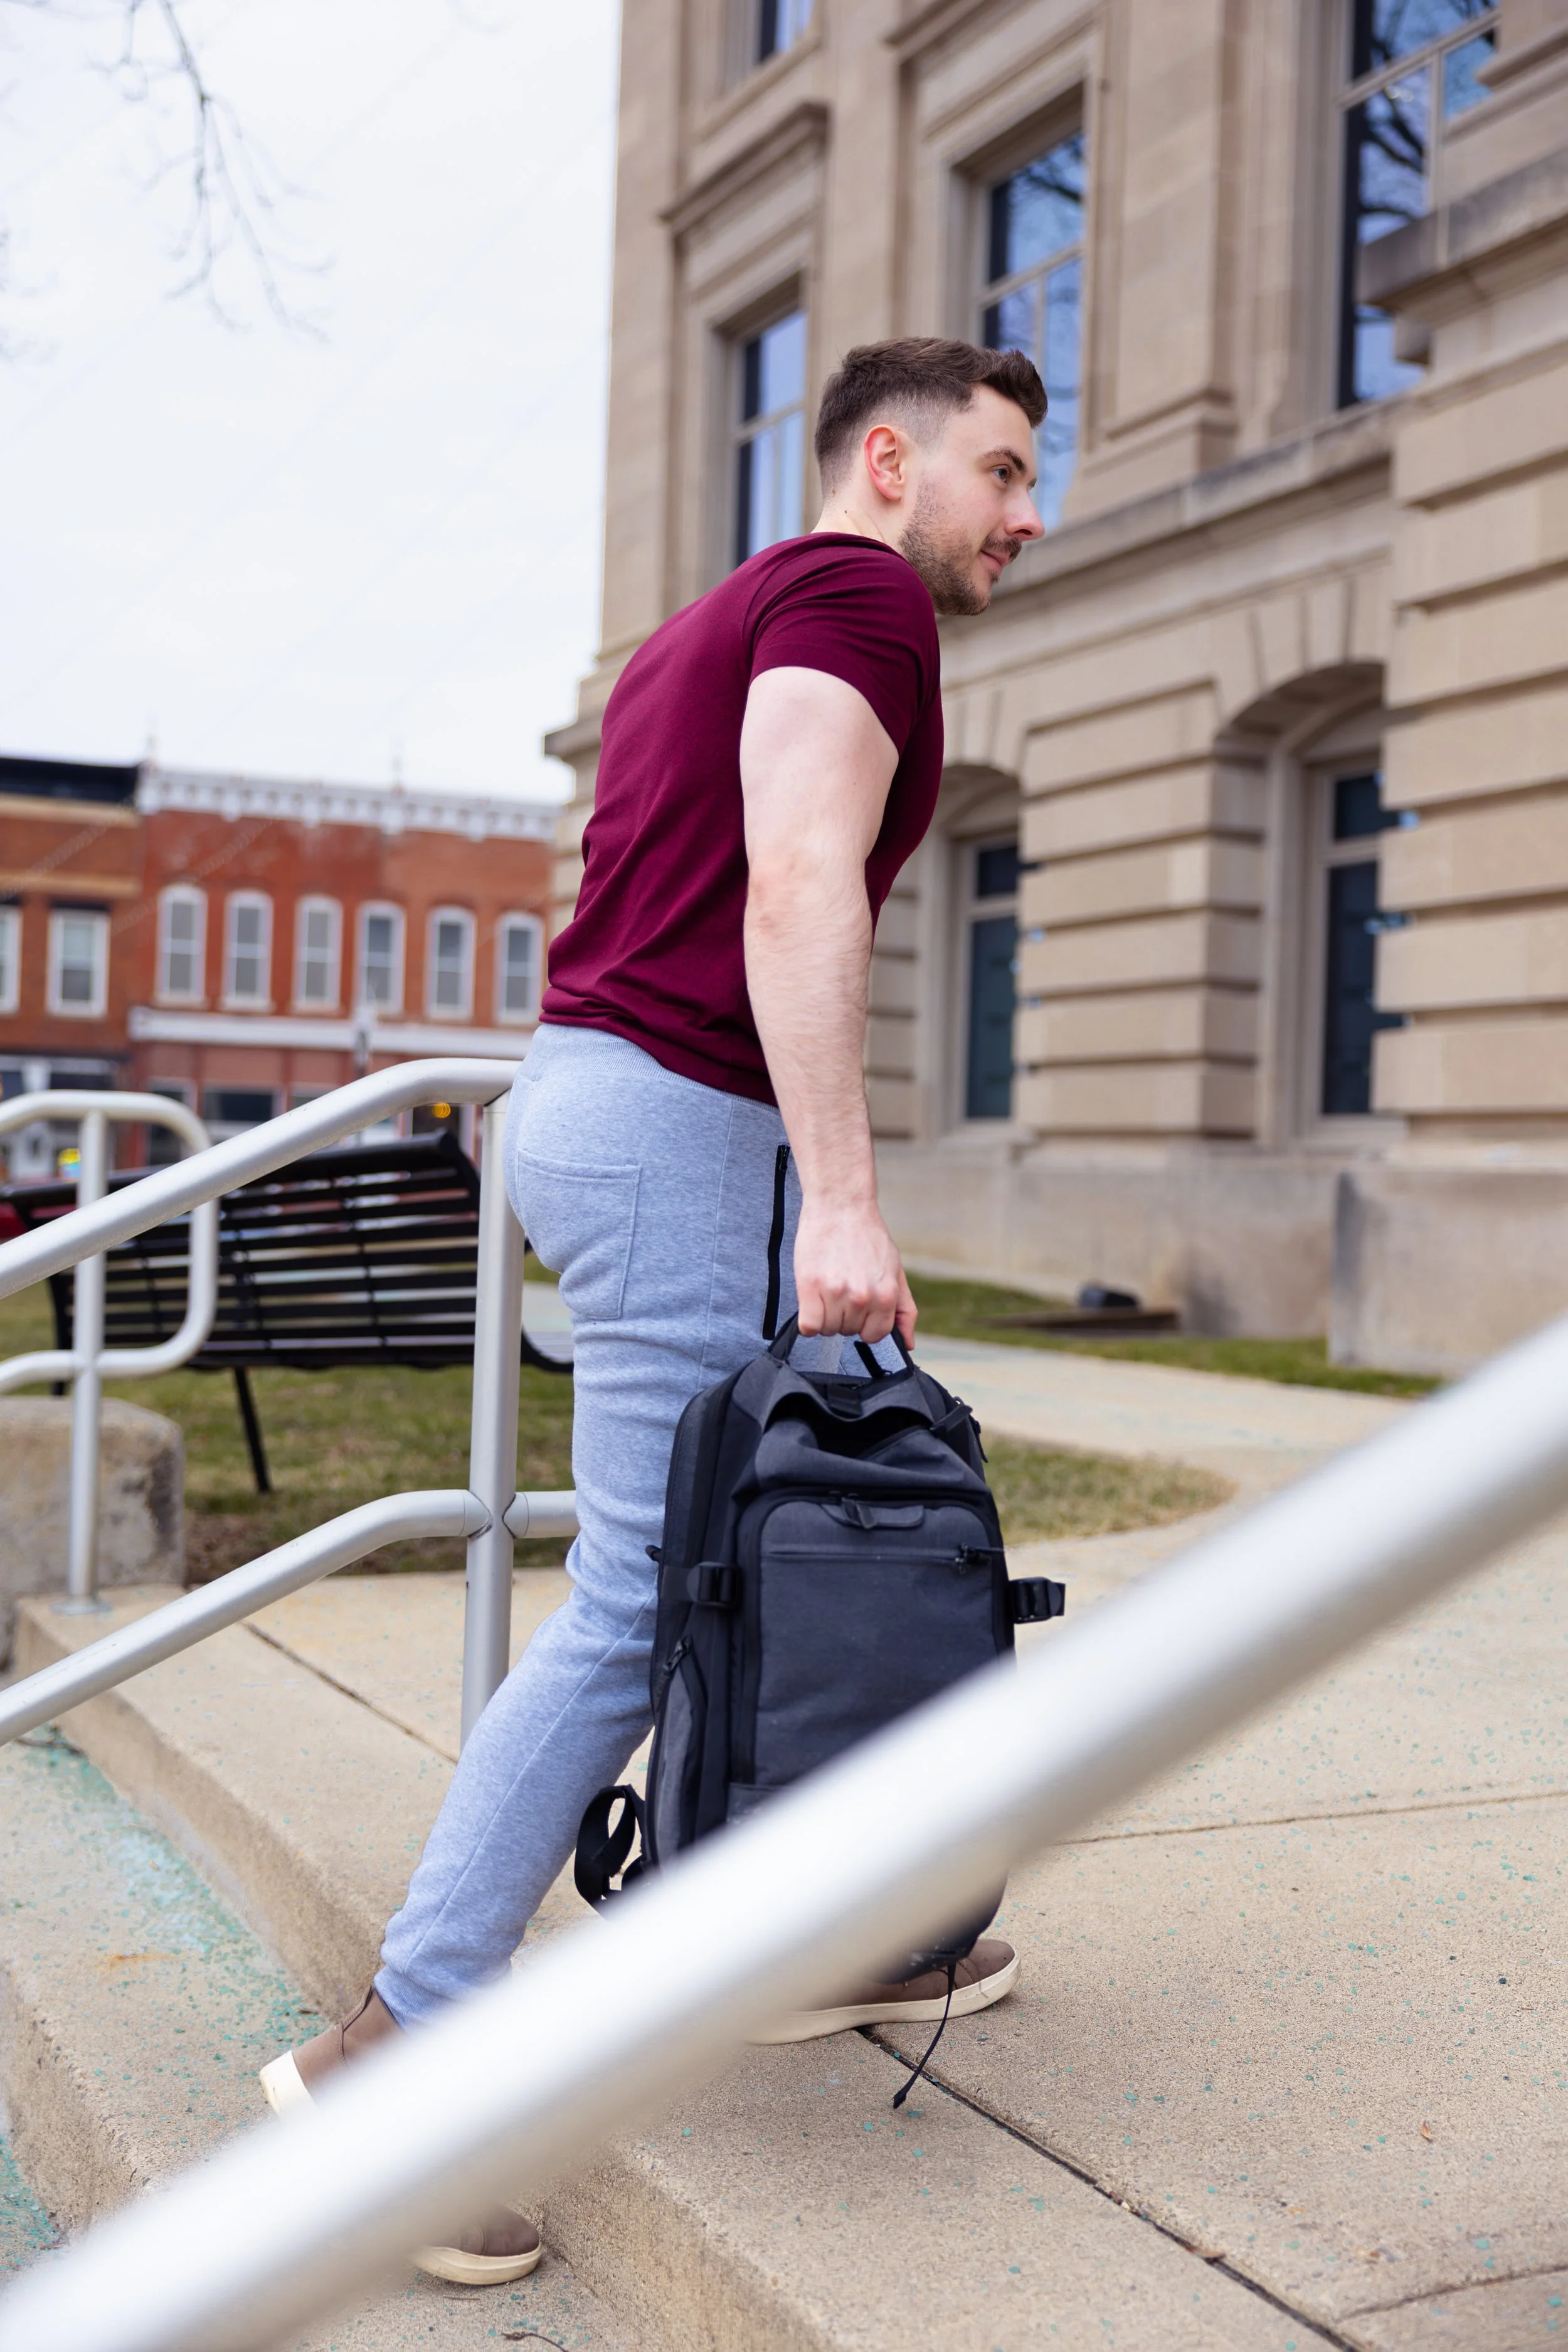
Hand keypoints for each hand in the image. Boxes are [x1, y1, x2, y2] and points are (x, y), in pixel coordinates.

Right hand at [794, 1196, 917, 1347]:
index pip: (874, 1335)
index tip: (858, 1309)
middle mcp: (862, 1297)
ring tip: (828, 1288)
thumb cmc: (867, 1236)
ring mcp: (835, 1292)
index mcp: (886, 1295)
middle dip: (844, 1316)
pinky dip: (808, 1320)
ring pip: (827, 1329)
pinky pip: (808, 1326)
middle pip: (848, 1331)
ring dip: (825, 1316)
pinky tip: (812, 1301)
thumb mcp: (895, 1270)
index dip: (865, 1324)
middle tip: (841, 1288)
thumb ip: (904, 1309)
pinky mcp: (810, 1286)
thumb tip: (907, 1343)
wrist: (841, 1205)